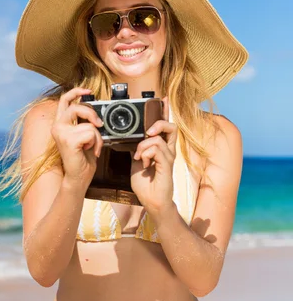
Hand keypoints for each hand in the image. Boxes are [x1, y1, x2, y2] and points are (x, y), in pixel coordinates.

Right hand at [51, 88, 103, 188]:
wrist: (78, 177)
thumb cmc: (82, 158)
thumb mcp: (84, 136)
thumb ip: (85, 123)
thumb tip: (95, 113)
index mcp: (60, 123)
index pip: (64, 100)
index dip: (76, 91)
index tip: (88, 91)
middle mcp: (57, 126)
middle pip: (77, 107)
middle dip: (92, 113)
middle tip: (98, 124)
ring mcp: (61, 133)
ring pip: (88, 124)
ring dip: (97, 136)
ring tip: (92, 146)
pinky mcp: (68, 140)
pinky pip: (91, 133)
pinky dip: (96, 143)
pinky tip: (90, 150)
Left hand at [130, 96, 176, 213]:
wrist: (152, 202)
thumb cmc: (146, 184)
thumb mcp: (136, 162)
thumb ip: (136, 149)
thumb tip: (129, 139)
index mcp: (161, 148)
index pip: (166, 126)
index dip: (165, 111)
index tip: (162, 99)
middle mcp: (168, 151)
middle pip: (171, 127)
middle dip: (159, 122)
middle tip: (149, 131)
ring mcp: (169, 158)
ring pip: (159, 138)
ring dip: (144, 146)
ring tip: (140, 157)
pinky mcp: (167, 165)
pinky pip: (157, 150)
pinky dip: (147, 154)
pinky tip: (144, 164)